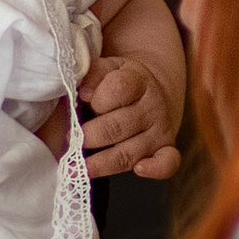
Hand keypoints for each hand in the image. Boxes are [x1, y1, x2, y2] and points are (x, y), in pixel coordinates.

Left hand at [78, 53, 180, 180]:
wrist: (154, 90)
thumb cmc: (121, 82)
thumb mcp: (108, 69)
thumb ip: (92, 74)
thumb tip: (83, 91)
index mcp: (137, 81)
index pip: (119, 88)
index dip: (98, 97)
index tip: (82, 99)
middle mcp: (152, 106)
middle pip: (118, 126)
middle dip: (90, 135)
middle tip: (71, 139)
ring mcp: (160, 130)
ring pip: (130, 152)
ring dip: (102, 162)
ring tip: (80, 165)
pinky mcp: (165, 149)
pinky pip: (168, 163)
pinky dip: (156, 169)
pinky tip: (139, 169)